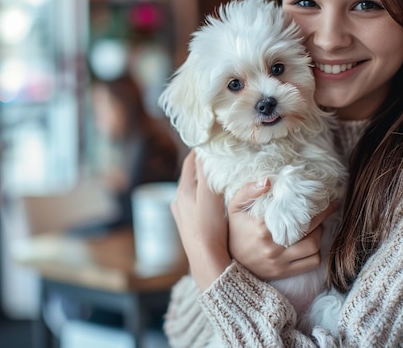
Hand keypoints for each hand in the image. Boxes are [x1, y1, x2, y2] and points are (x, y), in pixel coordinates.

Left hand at [170, 150, 231, 289]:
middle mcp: (180, 199)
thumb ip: (209, 174)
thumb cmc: (207, 228)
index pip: (192, 160)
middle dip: (205, 162)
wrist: (206, 260)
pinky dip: (207, 194)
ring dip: (206, 179)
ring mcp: (184, 212)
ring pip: (196, 187)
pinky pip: (198, 201)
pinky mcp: (191, 223)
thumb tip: (208, 151)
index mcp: (183, 189)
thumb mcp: (209, 196)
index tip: (217, 141)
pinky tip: (218, 197)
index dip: (203, 149)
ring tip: (222, 172)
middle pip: (193, 173)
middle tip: (223, 154)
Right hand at [228, 182, 337, 280]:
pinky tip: (312, 243)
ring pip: (313, 247)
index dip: (315, 206)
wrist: (229, 261)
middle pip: (310, 230)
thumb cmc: (235, 230)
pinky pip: (311, 262)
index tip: (326, 198)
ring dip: (319, 235)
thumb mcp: (235, 207)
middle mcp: (272, 245)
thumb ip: (248, 191)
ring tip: (316, 226)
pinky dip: (316, 253)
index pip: (297, 214)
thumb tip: (268, 181)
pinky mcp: (283, 272)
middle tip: (329, 208)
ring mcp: (279, 261)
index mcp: (262, 227)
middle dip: (323, 217)